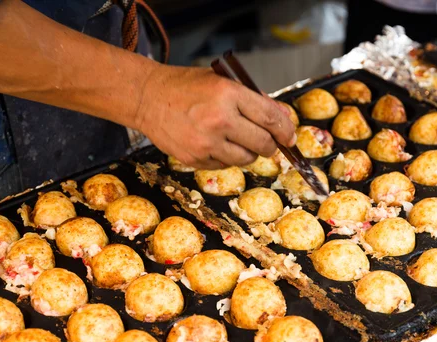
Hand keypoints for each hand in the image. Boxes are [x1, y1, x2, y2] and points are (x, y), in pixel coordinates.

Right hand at [134, 66, 295, 168]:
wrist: (147, 98)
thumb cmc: (186, 87)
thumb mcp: (223, 82)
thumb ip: (255, 100)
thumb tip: (283, 119)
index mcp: (229, 94)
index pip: (271, 119)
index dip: (286, 130)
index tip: (289, 136)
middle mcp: (219, 120)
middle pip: (263, 144)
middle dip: (270, 145)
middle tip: (267, 141)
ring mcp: (206, 143)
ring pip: (246, 159)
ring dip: (249, 152)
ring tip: (236, 138)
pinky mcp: (195, 159)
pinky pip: (225, 165)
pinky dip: (227, 157)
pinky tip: (215, 142)